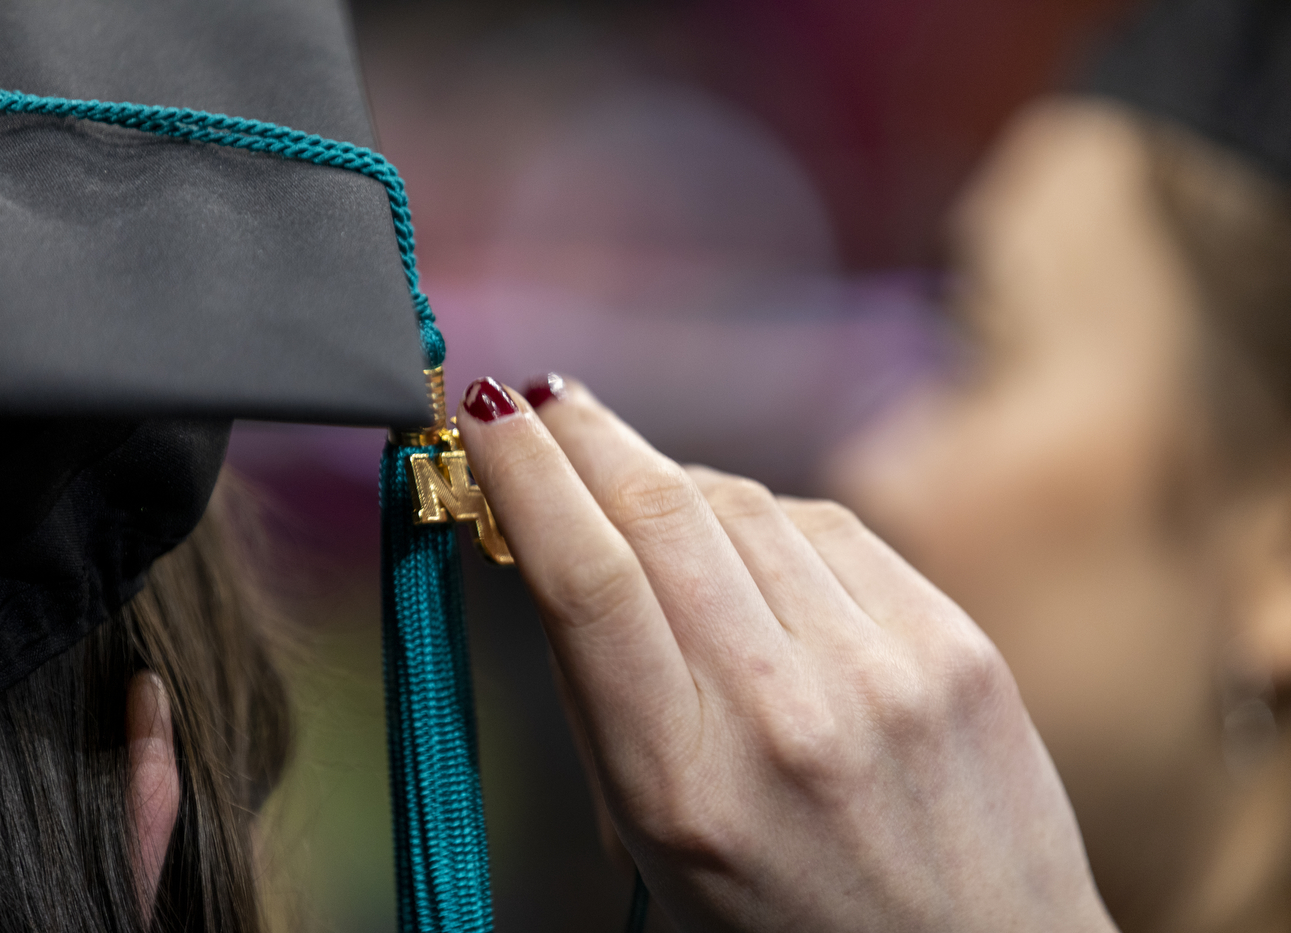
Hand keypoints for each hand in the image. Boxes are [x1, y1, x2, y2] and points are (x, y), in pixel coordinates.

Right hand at [458, 376, 1114, 932]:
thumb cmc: (785, 921)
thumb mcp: (654, 842)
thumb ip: (604, 698)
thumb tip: (558, 546)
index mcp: (685, 789)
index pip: (588, 581)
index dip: (526, 475)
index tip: (488, 419)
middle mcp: (786, 716)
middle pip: (662, 512)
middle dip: (585, 436)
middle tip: (542, 401)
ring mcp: (884, 669)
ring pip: (743, 503)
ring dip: (673, 479)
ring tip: (639, 490)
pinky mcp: (951, 640)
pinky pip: (825, 526)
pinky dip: (764, 519)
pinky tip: (744, 543)